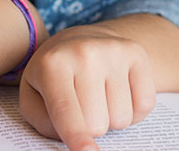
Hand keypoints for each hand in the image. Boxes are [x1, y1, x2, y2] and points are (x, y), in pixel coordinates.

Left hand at [17, 23, 156, 150]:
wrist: (83, 39)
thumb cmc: (54, 76)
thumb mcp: (33, 96)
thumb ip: (45, 122)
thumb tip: (76, 141)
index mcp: (51, 65)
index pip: (66, 109)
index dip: (77, 135)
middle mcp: (84, 53)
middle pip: (96, 123)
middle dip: (90, 126)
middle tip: (81, 104)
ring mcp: (112, 51)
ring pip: (121, 118)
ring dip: (111, 117)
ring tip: (99, 95)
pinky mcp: (136, 53)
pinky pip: (145, 105)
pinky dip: (133, 109)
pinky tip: (118, 91)